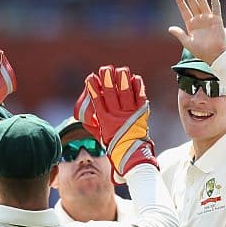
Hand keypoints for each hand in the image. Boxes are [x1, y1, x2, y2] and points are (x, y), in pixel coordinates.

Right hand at [74, 65, 154, 183]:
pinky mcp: (141, 114)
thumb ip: (95, 124)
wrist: (133, 156)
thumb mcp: (101, 136)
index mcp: (105, 121)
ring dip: (123, 81)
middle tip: (105, 69)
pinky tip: (135, 78)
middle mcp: (117, 116)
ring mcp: (130, 115)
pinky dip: (138, 88)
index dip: (94, 89)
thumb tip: (84, 115)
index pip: (97, 101)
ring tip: (121, 70)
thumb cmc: (115, 147)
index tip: (90, 77)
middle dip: (108, 80)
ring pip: (126, 94)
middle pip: (111, 94)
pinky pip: (140, 98)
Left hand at [168, 0, 225, 64]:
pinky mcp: (217, 19)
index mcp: (191, 25)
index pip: (185, 10)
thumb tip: (170, 28)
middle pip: (193, 4)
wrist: (215, 55)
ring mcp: (208, 18)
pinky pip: (216, 6)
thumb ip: (180, 34)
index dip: (181, 2)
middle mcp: (199, 20)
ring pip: (202, 3)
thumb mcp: (188, 43)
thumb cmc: (201, 51)